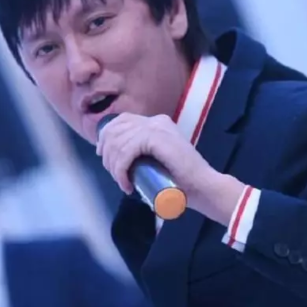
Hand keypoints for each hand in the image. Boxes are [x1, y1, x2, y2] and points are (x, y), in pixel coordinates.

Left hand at [96, 113, 240, 221]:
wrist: (203, 186)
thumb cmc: (183, 180)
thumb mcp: (157, 160)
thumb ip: (143, 153)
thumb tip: (116, 157)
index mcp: (157, 122)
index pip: (122, 120)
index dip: (106, 136)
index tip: (103, 155)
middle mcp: (156, 120)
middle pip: (116, 129)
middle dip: (108, 153)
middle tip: (114, 174)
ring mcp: (156, 127)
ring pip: (118, 142)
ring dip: (114, 166)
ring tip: (122, 182)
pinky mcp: (155, 137)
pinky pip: (126, 152)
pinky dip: (121, 170)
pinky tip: (126, 183)